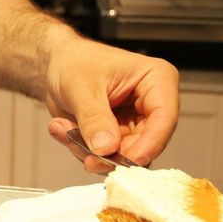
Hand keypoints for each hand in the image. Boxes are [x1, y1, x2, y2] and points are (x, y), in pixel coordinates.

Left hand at [43, 39, 178, 173]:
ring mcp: (135, 123)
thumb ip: (94, 119)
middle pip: (146, 144)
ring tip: (64, 128)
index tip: (127, 159)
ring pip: (124, 156)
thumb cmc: (74, 61)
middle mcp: (151, 105)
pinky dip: (82, 149)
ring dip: (90, 151)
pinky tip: (64, 128)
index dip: (149, 144)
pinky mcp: (118, 136)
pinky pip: (106, 156)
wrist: (58, 62)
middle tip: (85, 154)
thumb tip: (106, 148)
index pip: (164, 118)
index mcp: (156, 80)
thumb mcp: (81, 88)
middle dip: (112, 154)